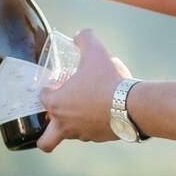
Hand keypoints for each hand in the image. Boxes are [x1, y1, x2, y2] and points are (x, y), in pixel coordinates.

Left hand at [36, 29, 133, 150]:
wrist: (132, 105)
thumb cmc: (107, 80)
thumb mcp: (95, 51)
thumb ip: (84, 39)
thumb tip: (80, 35)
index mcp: (57, 104)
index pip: (43, 98)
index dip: (49, 89)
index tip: (57, 84)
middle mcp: (65, 124)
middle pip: (47, 140)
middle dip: (46, 134)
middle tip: (57, 119)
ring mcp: (83, 135)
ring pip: (72, 134)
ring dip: (76, 123)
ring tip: (90, 107)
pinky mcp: (100, 139)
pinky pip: (92, 134)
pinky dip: (95, 125)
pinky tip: (106, 111)